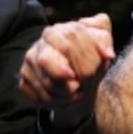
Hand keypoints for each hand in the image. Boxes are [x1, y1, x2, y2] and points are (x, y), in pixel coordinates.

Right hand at [19, 14, 115, 129]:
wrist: (80, 81)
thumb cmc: (91, 61)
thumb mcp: (101, 47)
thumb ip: (105, 42)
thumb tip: (108, 54)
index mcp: (58, 31)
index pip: (68, 41)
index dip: (82, 60)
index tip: (92, 75)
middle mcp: (39, 44)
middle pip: (46, 61)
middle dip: (69, 79)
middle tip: (81, 87)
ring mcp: (29, 63)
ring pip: (45, 83)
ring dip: (66, 94)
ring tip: (76, 93)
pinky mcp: (24, 82)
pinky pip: (38, 96)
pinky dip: (56, 102)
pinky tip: (64, 99)